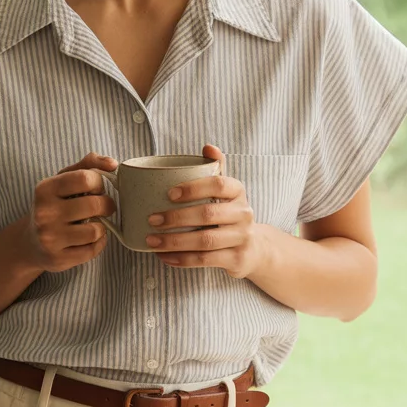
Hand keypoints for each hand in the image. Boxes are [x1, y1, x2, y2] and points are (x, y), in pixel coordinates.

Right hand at [21, 152, 117, 272]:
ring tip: (95, 223)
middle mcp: (44, 213)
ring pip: (96, 230)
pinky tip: (90, 239)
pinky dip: (98, 243)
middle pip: (94, 205)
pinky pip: (93, 250)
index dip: (99, 183)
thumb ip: (87, 165)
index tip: (97, 189)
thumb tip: (112, 164)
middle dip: (107, 205)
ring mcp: (50, 238)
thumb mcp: (63, 181)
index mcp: (45, 189)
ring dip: (102, 226)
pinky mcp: (58, 259)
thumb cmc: (54, 206)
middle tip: (105, 207)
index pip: (85, 178)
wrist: (30, 243)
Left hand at [145, 144, 263, 279]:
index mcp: (238, 192)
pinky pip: (205, 260)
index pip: (218, 184)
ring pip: (205, 241)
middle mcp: (243, 214)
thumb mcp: (227, 191)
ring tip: (151, 241)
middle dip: (176, 218)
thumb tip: (208, 146)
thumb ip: (216, 169)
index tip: (169, 193)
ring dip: (174, 242)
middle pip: (208, 214)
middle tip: (152, 220)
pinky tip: (164, 256)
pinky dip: (181, 259)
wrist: (254, 248)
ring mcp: (241, 238)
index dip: (193, 188)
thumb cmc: (230, 215)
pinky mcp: (236, 259)